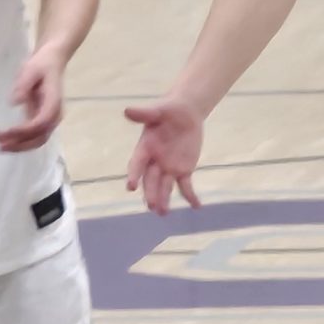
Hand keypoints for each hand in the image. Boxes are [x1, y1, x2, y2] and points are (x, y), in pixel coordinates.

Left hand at [0, 47, 65, 152]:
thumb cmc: (42, 64)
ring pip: (36, 141)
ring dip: (17, 146)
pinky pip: (32, 137)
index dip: (24, 131)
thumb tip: (14, 102)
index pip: (40, 123)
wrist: (52, 61)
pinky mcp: (41, 120)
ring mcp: (49, 120)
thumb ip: (24, 85)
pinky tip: (4, 141)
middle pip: (39, 138)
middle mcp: (54, 116)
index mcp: (53, 103)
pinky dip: (19, 142)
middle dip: (18, 144)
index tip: (7, 131)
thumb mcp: (31, 69)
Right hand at [124, 95, 204, 214]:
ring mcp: (168, 168)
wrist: (185, 113)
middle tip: (152, 206)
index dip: (133, 175)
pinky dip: (191, 196)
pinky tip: (197, 206)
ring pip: (165, 187)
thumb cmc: (167, 110)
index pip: (137, 164)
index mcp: (144, 148)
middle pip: (151, 180)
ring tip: (163, 213)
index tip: (131, 187)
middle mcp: (154, 162)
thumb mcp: (158, 110)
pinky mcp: (183, 171)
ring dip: (164, 199)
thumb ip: (144, 113)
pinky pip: (186, 186)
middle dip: (151, 193)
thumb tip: (127, 110)